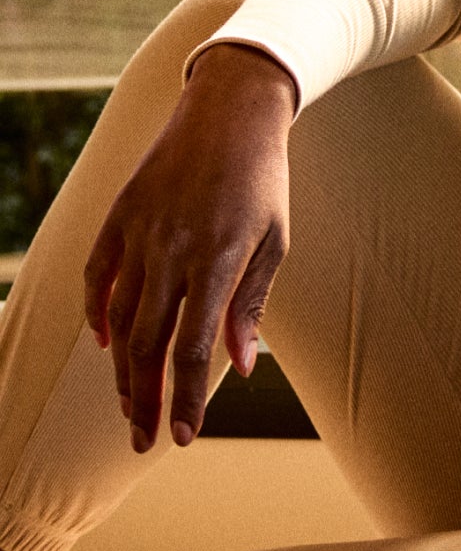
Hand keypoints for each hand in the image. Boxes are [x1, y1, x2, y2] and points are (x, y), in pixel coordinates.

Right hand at [84, 44, 296, 452]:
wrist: (232, 111)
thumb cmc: (263, 180)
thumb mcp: (275, 239)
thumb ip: (251, 303)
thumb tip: (238, 368)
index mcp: (220, 258)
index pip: (195, 348)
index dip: (188, 398)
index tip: (184, 437)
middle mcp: (174, 249)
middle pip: (147, 344)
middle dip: (147, 401)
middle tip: (147, 440)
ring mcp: (141, 232)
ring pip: (119, 319)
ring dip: (123, 370)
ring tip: (133, 404)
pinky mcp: (119, 215)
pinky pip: (95, 276)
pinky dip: (96, 314)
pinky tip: (105, 344)